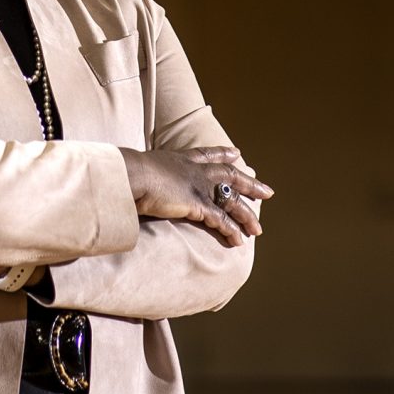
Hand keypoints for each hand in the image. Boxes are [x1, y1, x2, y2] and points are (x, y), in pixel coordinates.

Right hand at [119, 143, 272, 246]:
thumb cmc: (126, 173)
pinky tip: (239, 241)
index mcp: (180, 159)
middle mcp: (194, 170)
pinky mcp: (197, 204)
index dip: (223, 153)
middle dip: (249, 183)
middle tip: (266, 191)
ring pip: (231, 200)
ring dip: (246, 215)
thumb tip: (130, 180)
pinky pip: (220, 219)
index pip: (207, 154)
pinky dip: (231, 231)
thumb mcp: (138, 169)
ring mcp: (198, 186)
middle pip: (229, 175)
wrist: (129, 175)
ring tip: (258, 229)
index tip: (237, 153)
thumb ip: (142, 175)